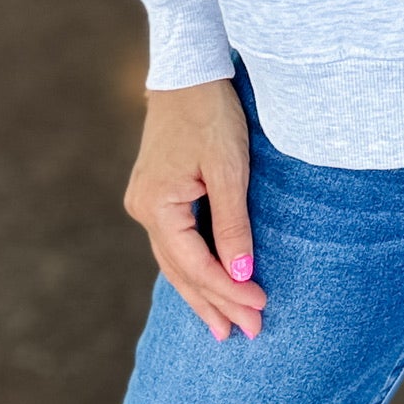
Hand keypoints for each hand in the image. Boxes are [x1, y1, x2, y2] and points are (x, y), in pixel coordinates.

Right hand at [124, 78, 268, 340]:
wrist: (188, 69)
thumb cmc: (210, 111)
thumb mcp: (229, 167)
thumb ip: (233, 224)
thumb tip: (241, 274)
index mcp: (156, 204)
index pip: (196, 264)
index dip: (228, 290)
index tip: (259, 308)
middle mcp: (143, 208)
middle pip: (182, 270)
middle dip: (214, 303)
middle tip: (245, 334)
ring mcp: (146, 201)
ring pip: (176, 260)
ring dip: (203, 291)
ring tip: (224, 327)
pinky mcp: (156, 193)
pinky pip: (175, 243)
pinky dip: (194, 266)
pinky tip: (207, 285)